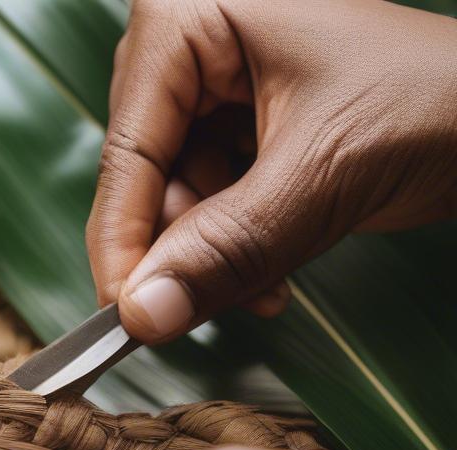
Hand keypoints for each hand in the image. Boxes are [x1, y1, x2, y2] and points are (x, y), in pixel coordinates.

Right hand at [87, 0, 456, 342]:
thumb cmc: (436, 103)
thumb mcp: (320, 177)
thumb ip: (224, 248)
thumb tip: (141, 315)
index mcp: (193, 10)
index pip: (127, 147)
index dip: (123, 242)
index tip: (128, 319)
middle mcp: (193, 41)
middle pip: (143, 177)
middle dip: (183, 250)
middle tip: (211, 301)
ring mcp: (215, 83)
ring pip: (172, 202)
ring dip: (211, 259)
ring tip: (267, 285)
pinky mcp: (238, 124)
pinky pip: (204, 205)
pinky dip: (230, 250)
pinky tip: (269, 273)